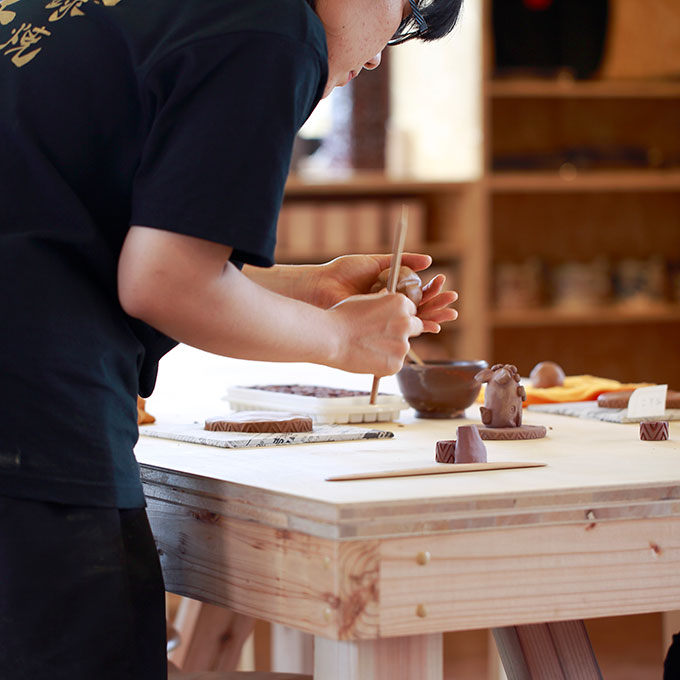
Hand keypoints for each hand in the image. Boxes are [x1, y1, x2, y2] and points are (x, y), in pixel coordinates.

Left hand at [308, 254, 457, 332]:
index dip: (432, 288)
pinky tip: (433, 326)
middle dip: (437, 303)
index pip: (417, 291)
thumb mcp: (376, 262)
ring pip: (414, 319)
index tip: (442, 281)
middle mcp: (388, 305)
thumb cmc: (344, 273)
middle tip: (452, 298)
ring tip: (450, 312)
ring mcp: (383, 318)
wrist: (323, 286)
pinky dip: (418, 330)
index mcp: (389, 289)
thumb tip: (429, 260)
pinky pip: (400, 332)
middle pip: (420, 306)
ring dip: (434, 316)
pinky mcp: (377, 328)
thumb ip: (403, 261)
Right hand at [327, 291, 423, 375]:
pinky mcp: (396, 364)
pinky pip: (394, 364)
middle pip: (415, 327)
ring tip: (367, 349)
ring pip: (403, 348)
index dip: (399, 316)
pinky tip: (366, 359)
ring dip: (391, 349)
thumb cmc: (340, 317)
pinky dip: (384, 364)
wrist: (330, 338)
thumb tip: (387, 302)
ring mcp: (402, 345)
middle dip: (403, 331)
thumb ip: (382, 303)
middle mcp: (406, 322)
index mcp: (399, 303)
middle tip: (382, 336)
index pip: (411, 310)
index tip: (389, 321)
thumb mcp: (364, 300)